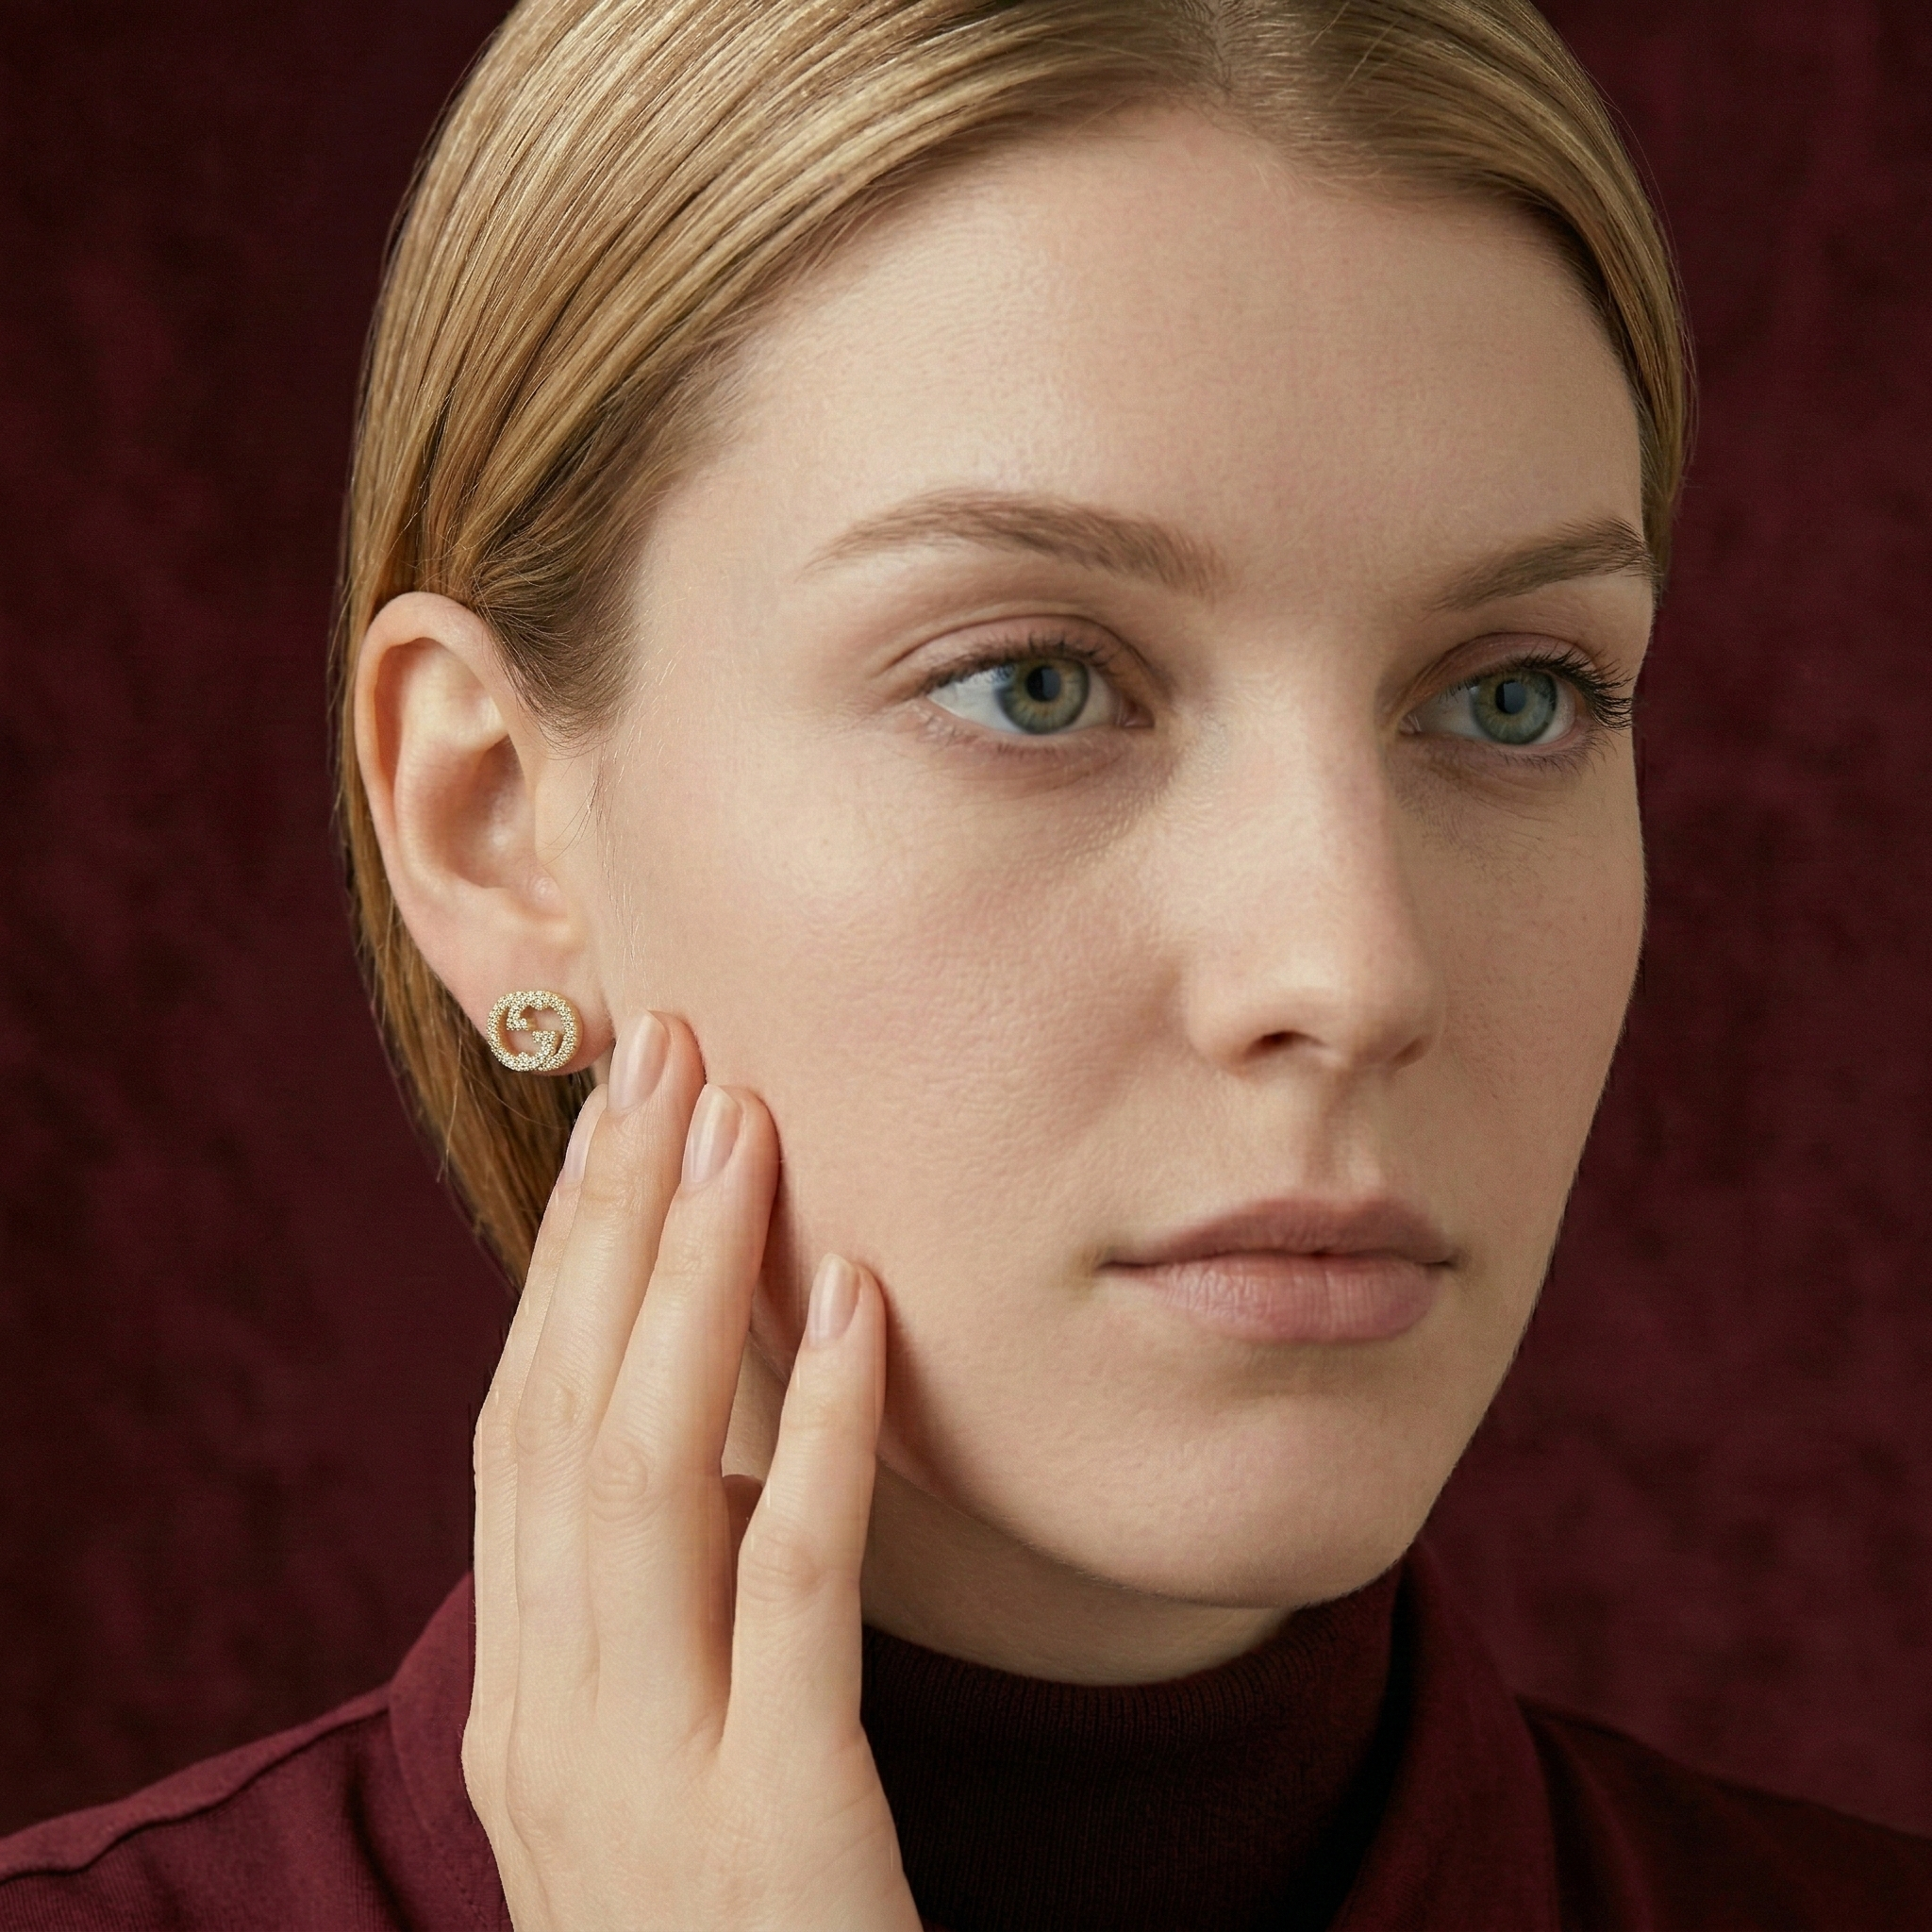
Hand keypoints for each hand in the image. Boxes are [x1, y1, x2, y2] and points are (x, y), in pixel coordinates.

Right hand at [463, 1012, 919, 1931]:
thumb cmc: (729, 1928)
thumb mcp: (656, 1754)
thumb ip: (662, 1609)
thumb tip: (726, 1432)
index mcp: (520, 1692)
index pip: (521, 1424)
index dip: (563, 1256)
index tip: (615, 1112)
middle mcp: (544, 1719)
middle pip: (563, 1412)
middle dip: (611, 1219)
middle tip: (666, 1051)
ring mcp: (642, 1776)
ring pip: (645, 1472)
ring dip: (691, 1279)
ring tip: (745, 1125)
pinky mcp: (772, 1826)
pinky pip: (790, 1586)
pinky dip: (817, 1429)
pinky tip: (857, 1302)